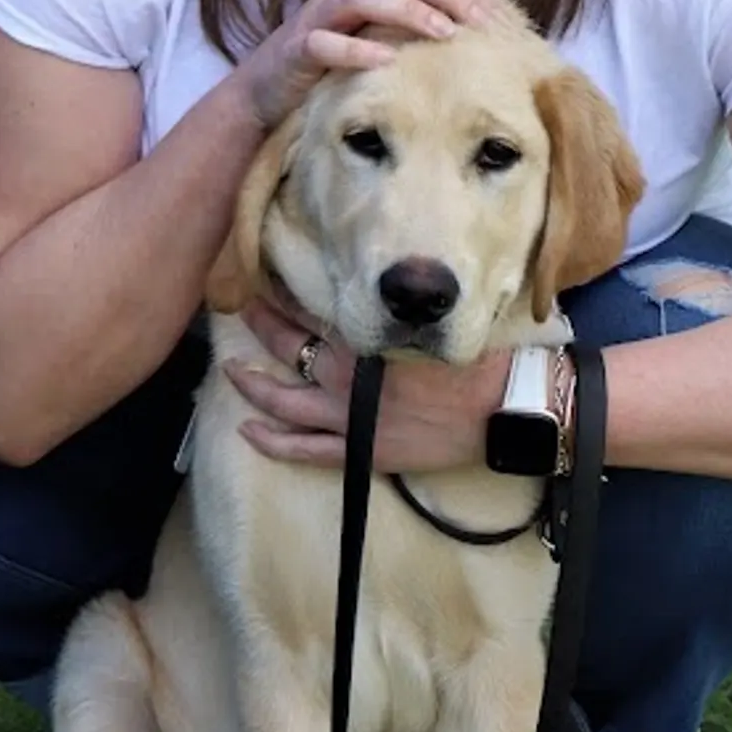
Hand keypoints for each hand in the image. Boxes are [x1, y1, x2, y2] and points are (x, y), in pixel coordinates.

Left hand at [224, 296, 510, 473]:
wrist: (500, 410)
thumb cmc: (472, 359)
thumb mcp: (429, 320)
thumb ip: (395, 307)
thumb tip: (378, 283)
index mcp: (364, 340)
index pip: (307, 310)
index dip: (280, 295)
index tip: (263, 279)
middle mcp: (345, 377)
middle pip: (287, 348)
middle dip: (260, 327)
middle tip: (241, 311)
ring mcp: (347, 418)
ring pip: (282, 403)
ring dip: (252, 386)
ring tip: (231, 371)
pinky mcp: (358, 452)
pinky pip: (303, 450)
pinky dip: (272, 442)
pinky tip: (248, 430)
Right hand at [232, 0, 499, 130]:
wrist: (269, 91)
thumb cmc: (338, 66)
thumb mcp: (385, 40)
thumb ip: (421, 30)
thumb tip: (483, 40)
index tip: (501, 18)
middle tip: (482, 22)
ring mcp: (319, 13)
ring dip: (408, 11)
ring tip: (445, 34)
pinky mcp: (297, 47)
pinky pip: (325, 42)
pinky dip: (356, 49)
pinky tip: (386, 61)